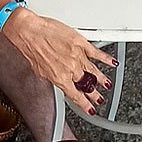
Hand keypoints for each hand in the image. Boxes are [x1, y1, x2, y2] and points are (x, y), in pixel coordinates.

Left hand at [0, 7, 116, 110]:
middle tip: (99, 98)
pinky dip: (106, 59)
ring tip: (107, 84)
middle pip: (87, 84)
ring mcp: (77, 56)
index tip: (90, 109)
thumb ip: (53, 78)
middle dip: (94, 93)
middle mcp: (70, 69)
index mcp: (60, 79)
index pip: (76, 96)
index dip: (85, 104)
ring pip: (93, 71)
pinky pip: (96, 53)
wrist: (29, 32)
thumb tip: (59, 82)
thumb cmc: (31, 48)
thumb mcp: (40, 71)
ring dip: (101, 79)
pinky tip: (112, 63)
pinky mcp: (81, 44)